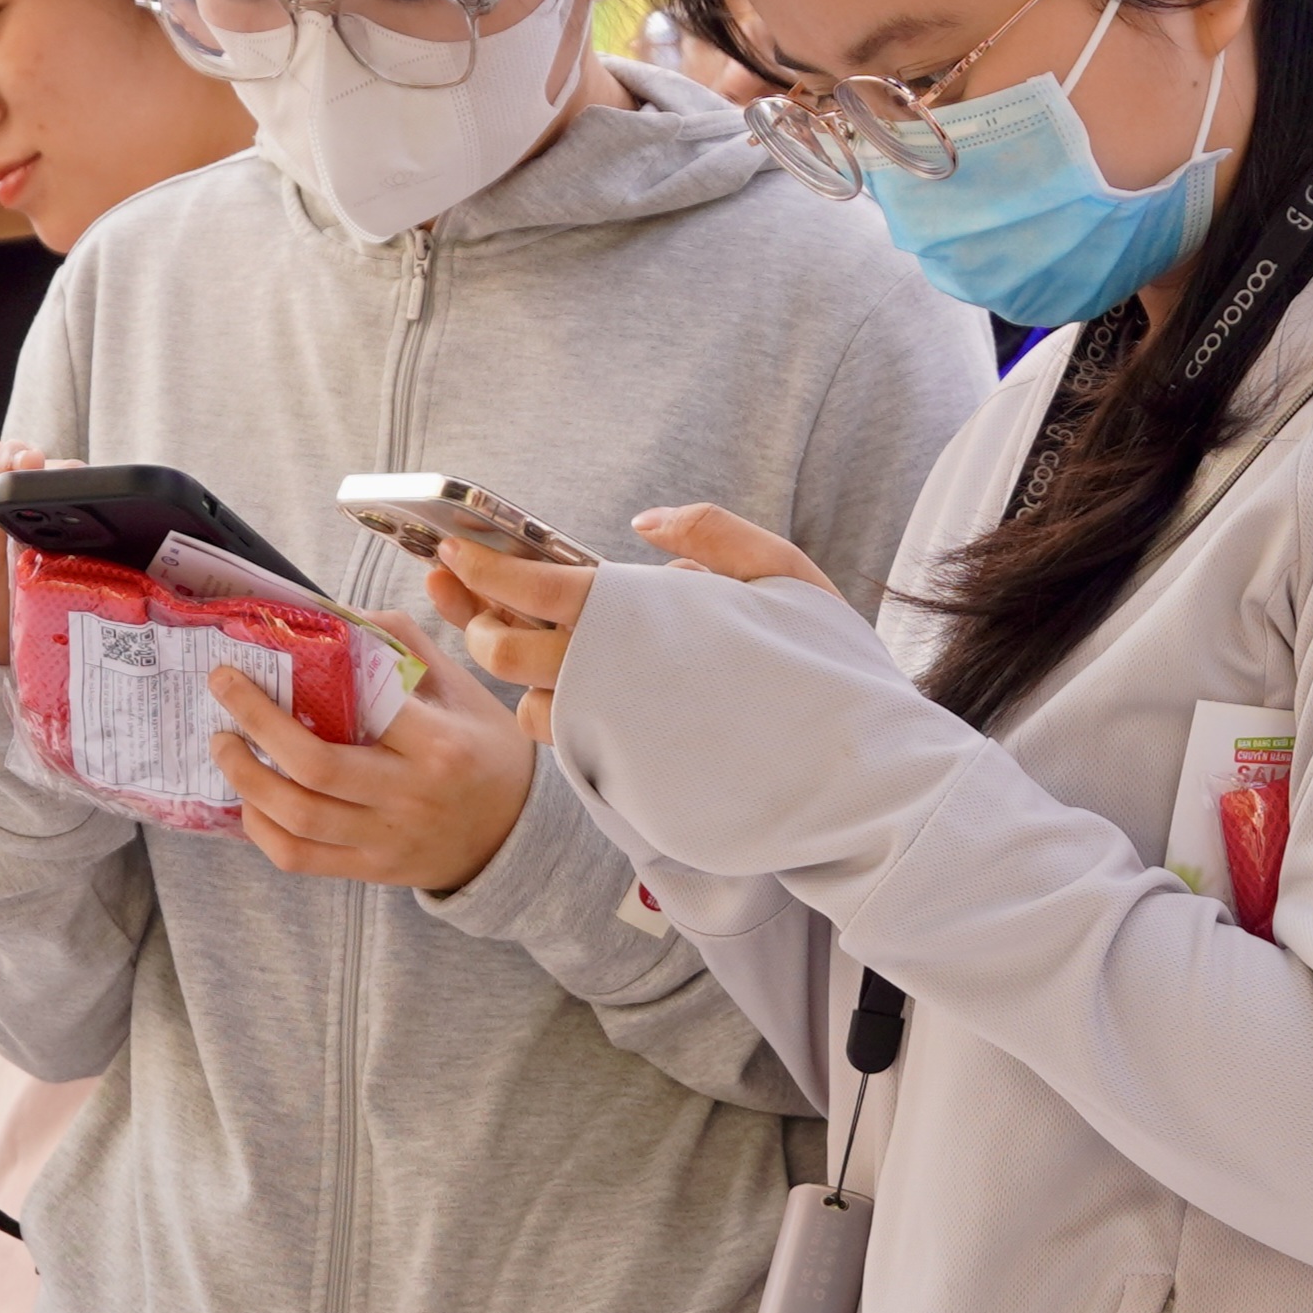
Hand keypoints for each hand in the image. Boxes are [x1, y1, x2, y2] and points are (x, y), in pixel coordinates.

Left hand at [203, 633, 533, 890]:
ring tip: (224, 744)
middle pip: (315, 766)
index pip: (366, 705)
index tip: (265, 649)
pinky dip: (260, 828)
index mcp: (439, 744)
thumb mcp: (461, 688)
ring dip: (246, 777)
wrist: (517, 835)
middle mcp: (412, 796)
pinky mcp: (371, 871)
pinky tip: (249, 797)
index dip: (307, 675)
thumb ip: (403, 644)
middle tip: (224, 687)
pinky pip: (298, 857)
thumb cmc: (482, 750)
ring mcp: (389, 840)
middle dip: (256, 722)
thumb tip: (332, 615)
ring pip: (298, 817)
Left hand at [431, 505, 832, 748]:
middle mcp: (613, 677)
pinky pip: (571, 751)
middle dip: (482, 623)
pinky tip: (595, 706)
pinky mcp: (624, 787)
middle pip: (504, 650)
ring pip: (531, 707)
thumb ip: (711, 534)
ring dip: (528, 683)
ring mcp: (613, 738)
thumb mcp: (784, 573)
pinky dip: (569, 724)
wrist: (859, 779)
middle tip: (485, 606)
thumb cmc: (828, 671)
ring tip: (554, 661)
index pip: (528, 585)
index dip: (481, 566)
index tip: (453, 550)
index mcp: (640, 614)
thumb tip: (643, 525)